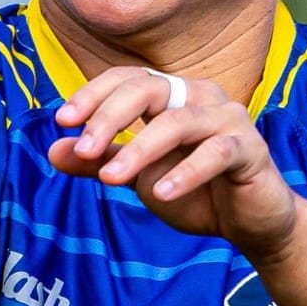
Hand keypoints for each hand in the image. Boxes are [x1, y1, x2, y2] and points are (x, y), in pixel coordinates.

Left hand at [46, 67, 301, 263]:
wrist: (251, 225)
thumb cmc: (198, 193)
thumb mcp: (142, 178)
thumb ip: (104, 163)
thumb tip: (54, 151)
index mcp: (174, 96)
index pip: (128, 80)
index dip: (94, 94)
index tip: (63, 121)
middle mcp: (201, 97)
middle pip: (149, 89)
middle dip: (110, 118)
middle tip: (85, 150)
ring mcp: (229, 119)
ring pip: (177, 122)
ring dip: (139, 150)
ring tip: (111, 180)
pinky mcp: (251, 149)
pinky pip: (215, 154)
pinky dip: (185, 173)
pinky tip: (161, 193)